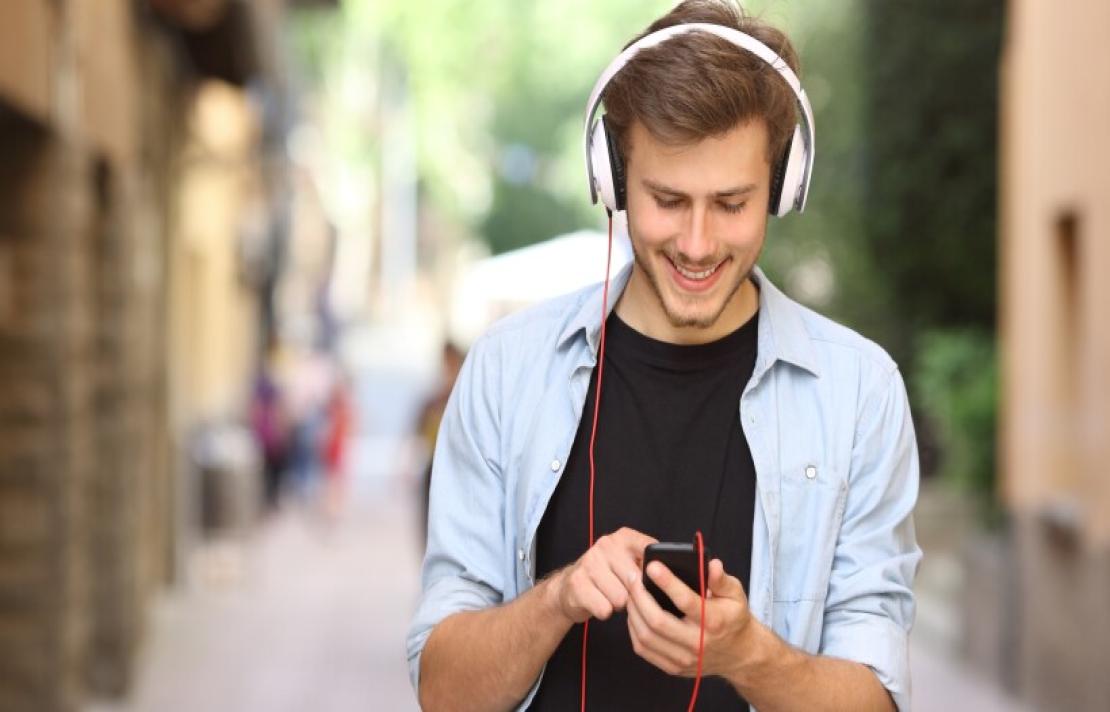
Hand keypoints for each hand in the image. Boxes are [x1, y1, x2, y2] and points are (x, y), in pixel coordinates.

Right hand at [550, 527, 657, 623]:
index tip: (656, 582)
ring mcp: (589, 562)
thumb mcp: (629, 563)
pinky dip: (605, 611)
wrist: (571, 586)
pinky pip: (604, 608)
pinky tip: (600, 603)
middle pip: (636, 580)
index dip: (656, 572)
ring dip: (619, 605)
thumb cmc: (609, 576)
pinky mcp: (577, 583)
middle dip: (636, 594)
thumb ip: (648, 565)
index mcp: (624, 537)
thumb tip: (672, 579)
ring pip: (620, 597)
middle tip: (628, 593)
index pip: (651, 551)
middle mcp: (606, 545)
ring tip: (613, 597)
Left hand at [626, 557, 754, 678]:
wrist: (739, 654)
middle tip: (632, 577)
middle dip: (639, 596)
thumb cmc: (733, 618)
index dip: (666, 582)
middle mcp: (698, 643)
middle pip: (657, 621)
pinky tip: (634, 613)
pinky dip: (633, 629)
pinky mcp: (673, 667)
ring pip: (646, 636)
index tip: (652, 566)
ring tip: (631, 592)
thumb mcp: (735, 595)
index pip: (686, 601)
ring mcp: (684, 658)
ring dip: (633, 611)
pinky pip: (643, 649)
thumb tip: (712, 564)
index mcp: (714, 622)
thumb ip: (721, 579)